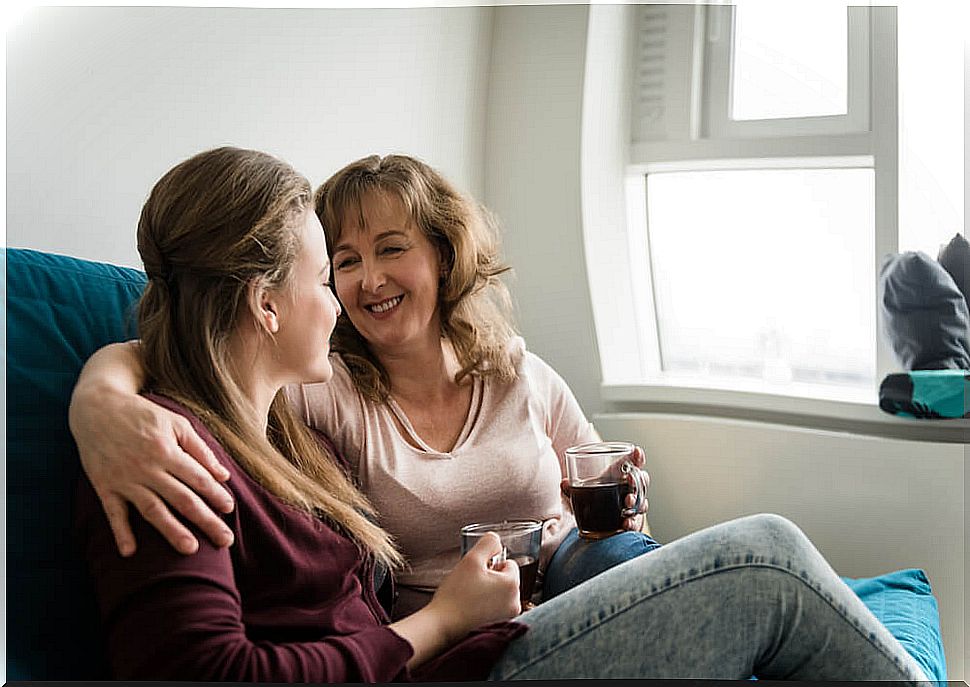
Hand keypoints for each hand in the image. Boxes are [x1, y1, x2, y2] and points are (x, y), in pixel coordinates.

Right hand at [70, 385, 234, 556]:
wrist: (97, 408)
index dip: (215, 495)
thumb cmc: (143, 415)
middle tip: (224, 540)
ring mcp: (124, 479)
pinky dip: (120, 532)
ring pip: (152, 510)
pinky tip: (130, 552)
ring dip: (172, 531)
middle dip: (205, 520)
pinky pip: (113, 513)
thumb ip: (200, 450)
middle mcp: (147, 467)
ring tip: (190, 549)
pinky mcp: (104, 486)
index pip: (197, 479)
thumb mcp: (176, 423)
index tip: (229, 510)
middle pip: (181, 499)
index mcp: (167, 450)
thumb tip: (223, 475)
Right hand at [425, 533, 520, 640]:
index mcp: (512, 585)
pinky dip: (486, 606)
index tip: (476, 574)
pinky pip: (496, 608)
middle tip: (471, 585)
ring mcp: (508, 618)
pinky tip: (472, 609)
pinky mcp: (500, 628)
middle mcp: (515, 603)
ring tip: (470, 598)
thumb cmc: (455, 595)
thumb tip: (497, 543)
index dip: (490, 565)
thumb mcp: (471, 559)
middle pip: (506, 579)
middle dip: (491, 579)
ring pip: (501, 593)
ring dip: (488, 592)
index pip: (509, 563)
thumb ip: (488, 543)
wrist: (442, 626)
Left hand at [560, 444, 650, 531]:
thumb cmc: (590, 499)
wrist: (592, 523)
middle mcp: (629, 490)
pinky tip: (626, 523)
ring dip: (636, 501)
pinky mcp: (631, 523)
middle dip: (638, 479)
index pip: (634, 464)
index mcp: (620, 477)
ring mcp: (632, 507)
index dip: (638, 457)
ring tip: (627, 501)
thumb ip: (572, 489)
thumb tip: (564, 483)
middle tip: (629, 478)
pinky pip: (636, 523)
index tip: (636, 451)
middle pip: (642, 482)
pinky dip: (633, 523)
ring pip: (641, 502)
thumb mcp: (580, 492)